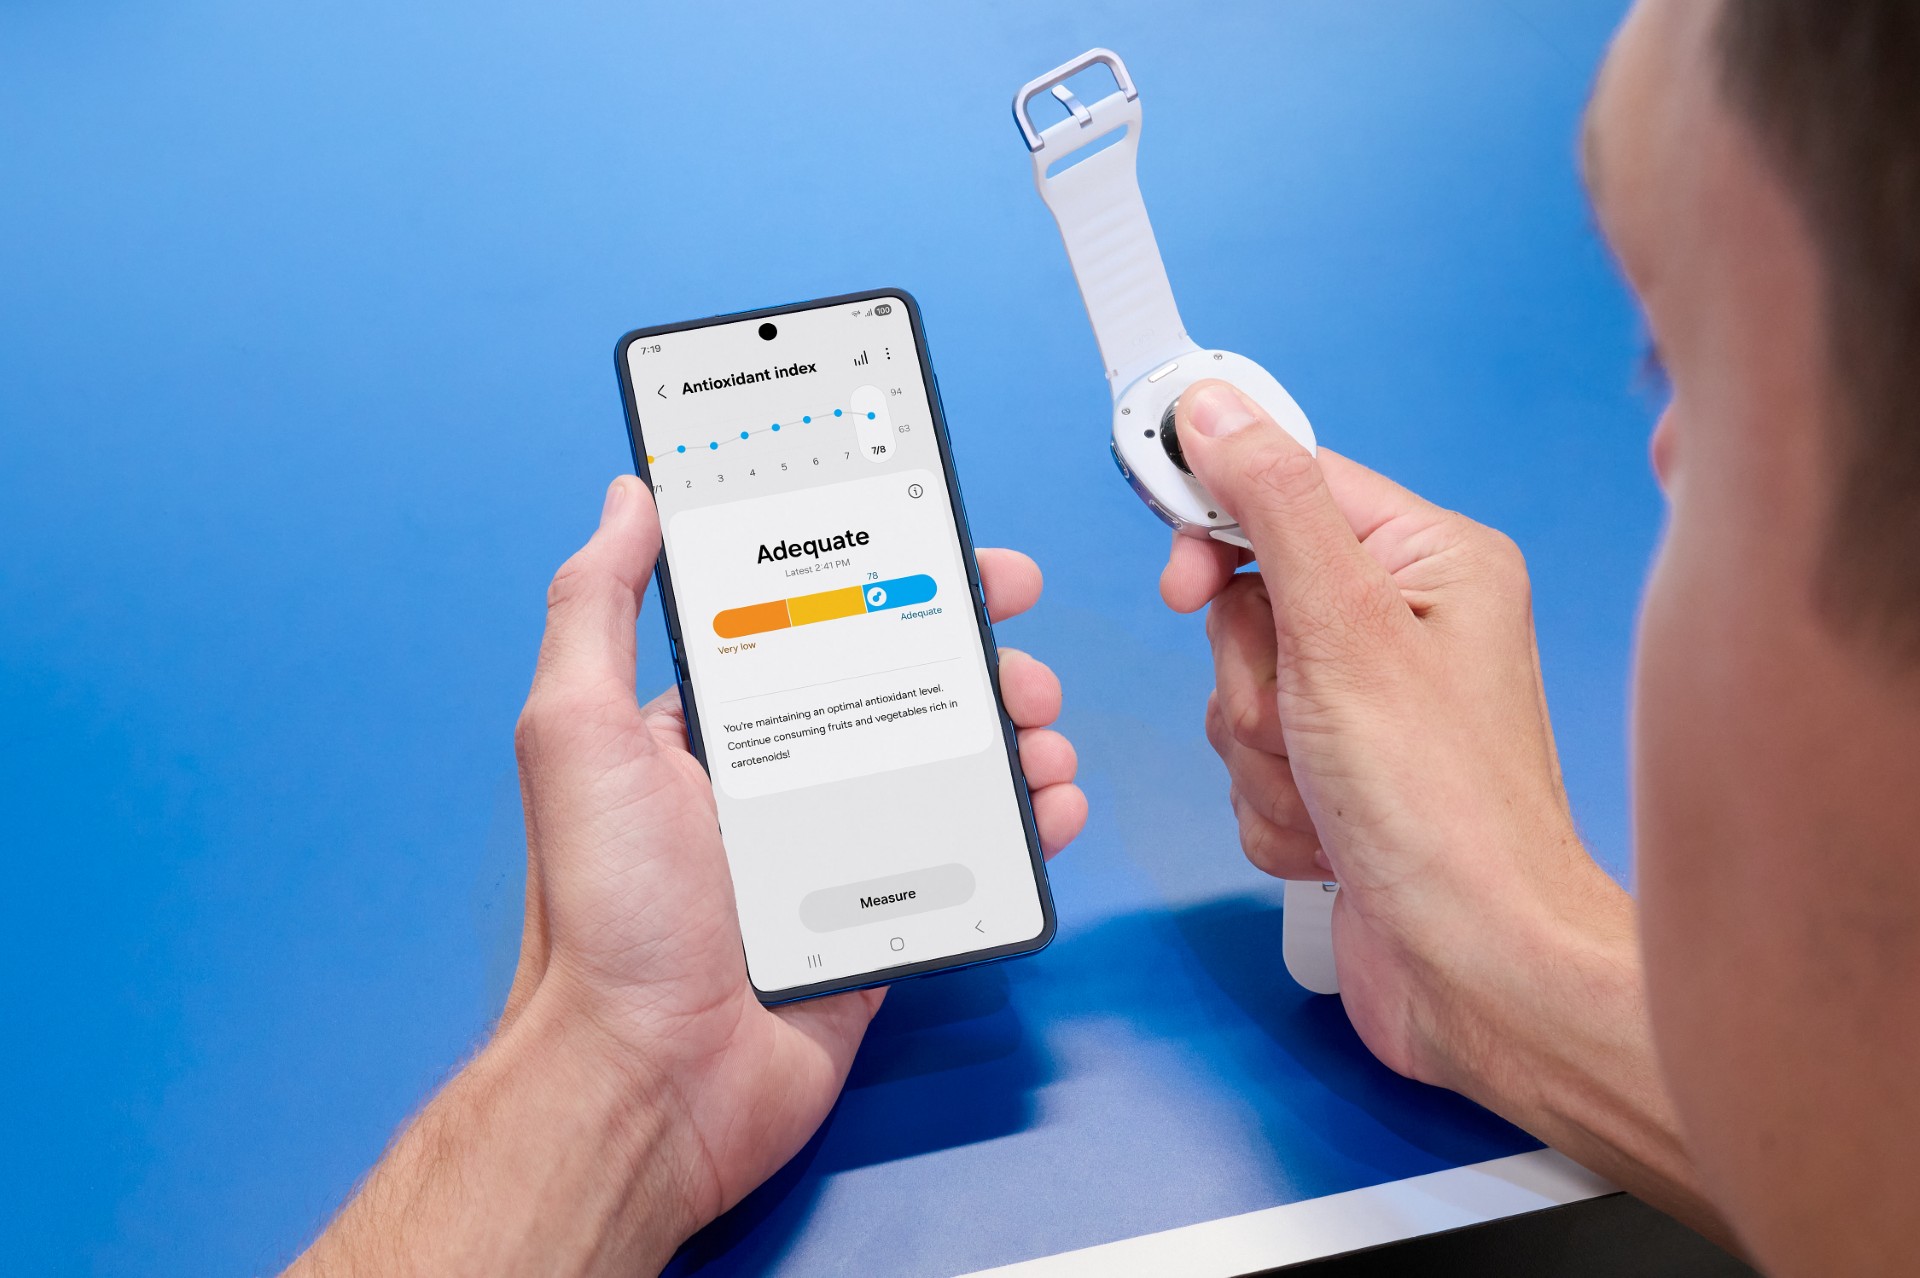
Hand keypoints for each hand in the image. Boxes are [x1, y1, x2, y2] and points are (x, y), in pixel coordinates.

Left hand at [504, 476, 1085, 1237]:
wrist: (649, 1080)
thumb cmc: (606, 912)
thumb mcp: (577, 734)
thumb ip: (595, 607)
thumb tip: (629, 497)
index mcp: (716, 724)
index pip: (820, 620)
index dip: (897, 578)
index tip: (963, 557)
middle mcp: (782, 775)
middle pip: (906, 688)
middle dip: (979, 658)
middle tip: (1022, 657)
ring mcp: (838, 847)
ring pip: (952, 765)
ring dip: (1014, 736)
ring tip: (1043, 735)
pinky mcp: (882, 914)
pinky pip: (970, 854)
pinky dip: (1024, 823)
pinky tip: (1049, 805)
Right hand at [1158, 382, 1718, 1232]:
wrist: (1475, 971)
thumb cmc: (1446, 813)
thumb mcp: (1343, 630)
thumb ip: (1272, 505)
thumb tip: (1216, 409)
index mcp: (1431, 563)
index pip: (1289, 485)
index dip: (1218, 520)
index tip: (1177, 565)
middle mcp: (1403, 627)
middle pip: (1246, 600)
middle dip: (1249, 676)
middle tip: (1302, 715)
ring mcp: (1369, 709)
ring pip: (1236, 689)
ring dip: (1258, 751)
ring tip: (1327, 789)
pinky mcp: (1338, 778)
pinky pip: (1247, 763)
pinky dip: (1270, 806)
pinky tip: (1331, 833)